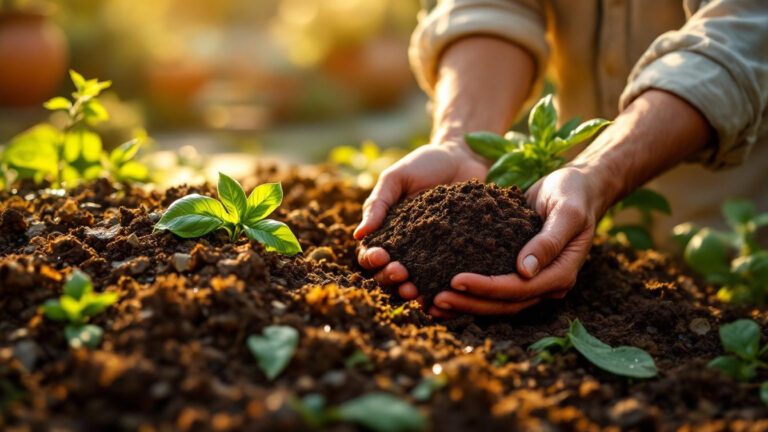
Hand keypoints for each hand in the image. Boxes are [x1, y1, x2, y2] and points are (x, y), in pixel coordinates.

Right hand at [354, 141, 487, 305]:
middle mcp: (406, 247)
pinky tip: (443, 292)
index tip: (381, 256)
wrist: (465, 157)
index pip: (371, 254)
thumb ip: (378, 204)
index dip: (371, 259)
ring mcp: (431, 254)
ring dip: (410, 290)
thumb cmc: (425, 164)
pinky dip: (440, 290)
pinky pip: (445, 278)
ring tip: (416, 291)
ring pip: (414, 282)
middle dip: (390, 279)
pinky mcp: (455, 256)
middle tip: (401, 275)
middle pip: (388, 274)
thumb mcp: (397, 178)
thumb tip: (357, 235)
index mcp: (387, 231)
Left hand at [420, 165, 609, 316]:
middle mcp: (545, 283)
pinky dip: (468, 292)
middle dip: (469, 303)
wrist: (577, 187)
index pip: (519, 289)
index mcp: (560, 274)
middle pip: (504, 304)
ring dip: (465, 304)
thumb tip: (526, 270)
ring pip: (496, 302)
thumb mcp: (567, 211)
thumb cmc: (573, 193)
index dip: (487, 288)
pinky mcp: (517, 270)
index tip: (456, 280)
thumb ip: (549, 240)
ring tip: (431, 303)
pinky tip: (441, 289)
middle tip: (435, 299)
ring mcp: (532, 280)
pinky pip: (492, 288)